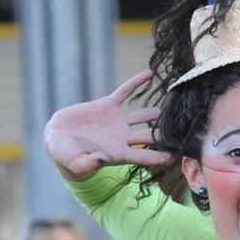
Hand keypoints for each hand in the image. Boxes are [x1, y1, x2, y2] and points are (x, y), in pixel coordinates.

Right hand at [44, 69, 172, 179]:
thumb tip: (101, 160)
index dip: (159, 156)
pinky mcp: (108, 106)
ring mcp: (117, 121)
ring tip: (175, 102)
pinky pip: (125, 92)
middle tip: (183, 129)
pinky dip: (137, 83)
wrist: (56, 137)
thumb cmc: (65, 155)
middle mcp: (122, 138)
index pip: (143, 157)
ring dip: (157, 111)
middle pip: (150, 136)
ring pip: (143, 115)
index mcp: (118, 154)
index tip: (175, 156)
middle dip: (165, 134)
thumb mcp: (75, 163)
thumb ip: (87, 164)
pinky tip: (150, 74)